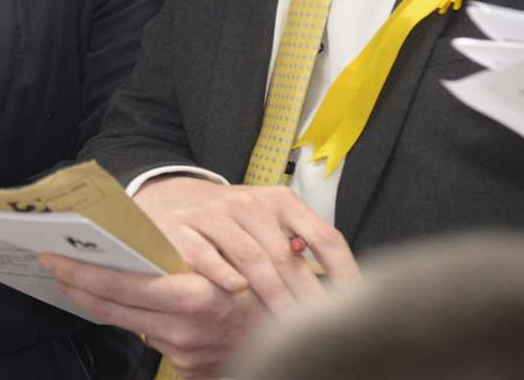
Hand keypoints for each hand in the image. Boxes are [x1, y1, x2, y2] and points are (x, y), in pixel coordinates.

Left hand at [40, 254, 268, 378]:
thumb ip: (185, 262)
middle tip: (52, 264)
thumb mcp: (230, 267)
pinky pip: (147, 336)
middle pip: (110, 307)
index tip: (54, 257)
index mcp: (192, 300)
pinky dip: (128, 317)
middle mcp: (182, 331)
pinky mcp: (188, 367)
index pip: (118, 285)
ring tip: (73, 279)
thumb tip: (135, 248)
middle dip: (76, 284)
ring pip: (123, 322)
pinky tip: (111, 300)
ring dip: (96, 300)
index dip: (81, 272)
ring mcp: (183, 352)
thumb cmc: (268, 293)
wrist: (302, 342)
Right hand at [134, 176, 355, 311]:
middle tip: (318, 327)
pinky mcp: (182, 227)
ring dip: (271, 297)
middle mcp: (250, 204)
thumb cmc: (227, 219)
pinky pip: (208, 257)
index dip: (344, 273)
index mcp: (280, 201)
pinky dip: (224, 278)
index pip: (324, 238)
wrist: (169, 197)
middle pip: (288, 258)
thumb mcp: (266, 222)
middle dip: (306, 299)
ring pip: (253, 260)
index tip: (354, 303)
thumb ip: (297, 246)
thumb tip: (339, 289)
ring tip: (284, 327)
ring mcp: (214, 214)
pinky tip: (236, 294)